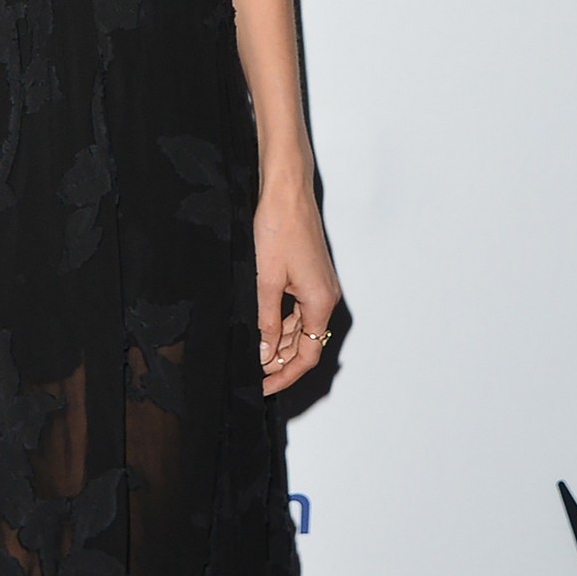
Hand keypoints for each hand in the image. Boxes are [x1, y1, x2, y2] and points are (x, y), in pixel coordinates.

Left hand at [254, 185, 339, 396]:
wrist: (285, 190)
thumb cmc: (279, 227)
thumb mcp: (265, 281)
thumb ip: (265, 321)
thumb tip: (264, 353)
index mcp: (320, 301)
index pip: (308, 353)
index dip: (286, 374)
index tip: (264, 385)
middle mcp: (325, 296)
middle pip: (306, 342)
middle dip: (280, 360)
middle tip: (252, 372)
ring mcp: (318, 285)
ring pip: (299, 326)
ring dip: (278, 341)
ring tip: (251, 351)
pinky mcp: (308, 275)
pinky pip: (296, 309)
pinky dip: (279, 321)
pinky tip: (259, 325)